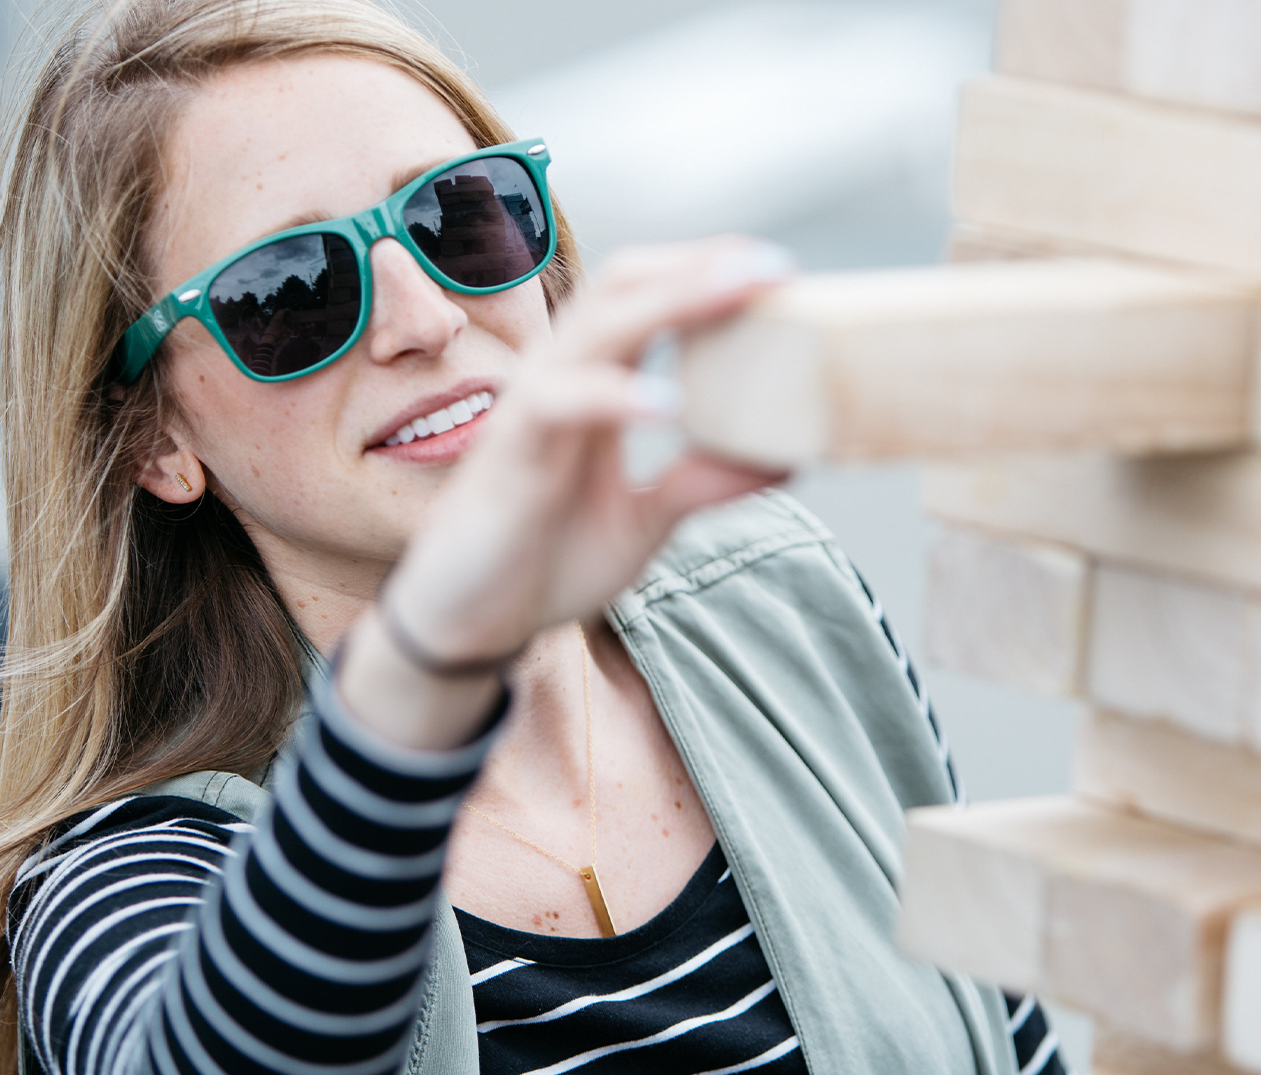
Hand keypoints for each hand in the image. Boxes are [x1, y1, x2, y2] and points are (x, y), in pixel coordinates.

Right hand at [338, 237, 792, 749]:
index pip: (645, 295)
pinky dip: (614, 396)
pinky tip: (667, 404)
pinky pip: (557, 404)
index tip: (777, 271)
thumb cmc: (549, 557)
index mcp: (593, 382)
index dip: (705, 272)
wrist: (472, 621)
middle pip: (623, 287)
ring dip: (670, 302)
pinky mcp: (510, 454)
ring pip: (597, 327)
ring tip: (736, 294)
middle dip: (698, 267)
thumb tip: (788, 459)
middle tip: (773, 266)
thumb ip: (704, 481)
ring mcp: (531, 408)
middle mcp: (561, 378)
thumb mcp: (647, 518)